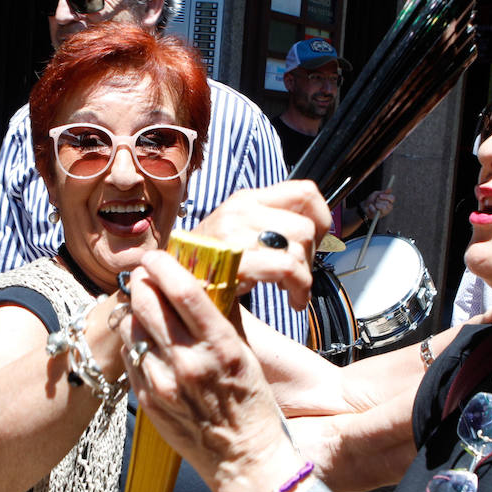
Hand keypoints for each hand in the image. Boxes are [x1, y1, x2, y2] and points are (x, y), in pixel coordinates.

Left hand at [118, 251, 299, 491]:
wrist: (244, 461)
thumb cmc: (252, 406)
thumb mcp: (247, 356)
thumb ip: (223, 319)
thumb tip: (205, 281)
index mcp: (219, 346)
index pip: (181, 290)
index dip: (163, 265)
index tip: (157, 256)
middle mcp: (188, 363)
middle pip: (147, 303)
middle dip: (143, 282)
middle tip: (146, 276)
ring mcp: (164, 384)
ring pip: (131, 328)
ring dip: (134, 311)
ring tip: (144, 307)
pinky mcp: (148, 401)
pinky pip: (130, 358)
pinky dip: (134, 342)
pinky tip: (146, 341)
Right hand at [193, 181, 331, 310]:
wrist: (169, 285)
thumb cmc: (208, 267)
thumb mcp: (239, 233)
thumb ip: (271, 224)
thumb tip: (315, 229)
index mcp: (247, 199)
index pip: (305, 192)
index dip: (321, 220)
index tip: (315, 244)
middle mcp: (240, 210)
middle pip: (305, 225)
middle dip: (311, 257)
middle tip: (298, 276)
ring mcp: (235, 232)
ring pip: (298, 245)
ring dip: (305, 277)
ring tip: (294, 291)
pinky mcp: (234, 259)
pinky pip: (288, 266)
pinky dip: (300, 288)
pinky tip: (293, 300)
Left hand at [359, 189, 394, 220]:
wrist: (364, 206)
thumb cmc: (371, 200)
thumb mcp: (376, 194)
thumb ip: (383, 192)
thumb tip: (390, 188)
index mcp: (389, 201)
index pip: (392, 198)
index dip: (386, 196)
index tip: (380, 196)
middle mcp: (389, 207)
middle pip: (387, 203)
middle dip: (380, 201)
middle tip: (376, 200)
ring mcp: (385, 212)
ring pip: (384, 207)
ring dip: (377, 204)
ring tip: (374, 204)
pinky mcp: (380, 216)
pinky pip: (377, 211)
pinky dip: (372, 208)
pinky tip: (370, 207)